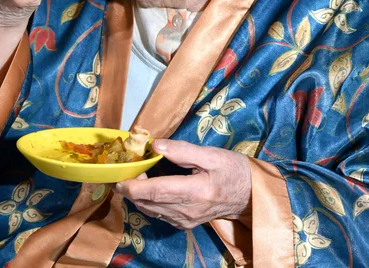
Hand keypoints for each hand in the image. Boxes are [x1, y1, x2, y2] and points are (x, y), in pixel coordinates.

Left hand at [115, 139, 251, 229]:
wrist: (250, 195)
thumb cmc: (232, 169)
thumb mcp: (211, 154)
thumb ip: (182, 150)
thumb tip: (156, 145)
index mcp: (195, 192)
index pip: (156, 191)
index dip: (134, 185)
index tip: (118, 176)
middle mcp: (188, 211)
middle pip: (149, 203)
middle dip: (129, 189)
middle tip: (121, 171)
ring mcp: (186, 220)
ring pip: (151, 211)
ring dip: (136, 195)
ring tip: (130, 176)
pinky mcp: (185, 223)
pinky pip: (159, 214)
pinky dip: (147, 202)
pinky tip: (144, 188)